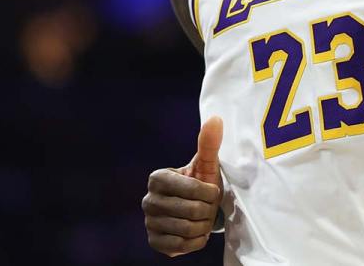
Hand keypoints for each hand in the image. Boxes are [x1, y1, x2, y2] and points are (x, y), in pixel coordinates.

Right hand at [142, 116, 223, 256]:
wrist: (195, 209)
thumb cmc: (201, 182)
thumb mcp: (206, 164)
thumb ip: (209, 143)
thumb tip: (215, 118)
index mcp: (158, 178)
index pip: (194, 189)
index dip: (210, 193)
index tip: (211, 191)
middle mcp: (148, 200)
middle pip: (192, 211)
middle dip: (208, 211)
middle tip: (208, 208)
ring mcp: (149, 222)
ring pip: (188, 229)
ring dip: (204, 226)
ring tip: (202, 219)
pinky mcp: (154, 242)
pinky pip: (182, 245)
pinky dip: (196, 241)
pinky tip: (195, 232)